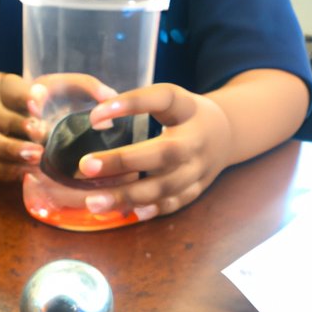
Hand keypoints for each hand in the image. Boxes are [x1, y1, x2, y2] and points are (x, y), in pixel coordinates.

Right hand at [0, 73, 117, 181]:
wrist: (15, 119)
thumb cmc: (46, 104)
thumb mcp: (63, 89)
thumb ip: (86, 88)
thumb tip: (110, 97)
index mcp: (8, 88)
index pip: (9, 88)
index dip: (21, 96)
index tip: (38, 102)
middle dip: (18, 126)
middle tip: (41, 135)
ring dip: (11, 151)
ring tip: (36, 158)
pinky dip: (7, 170)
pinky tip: (26, 173)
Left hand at [77, 83, 232, 219]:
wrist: (225, 136)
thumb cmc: (184, 117)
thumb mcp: (171, 101)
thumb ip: (140, 106)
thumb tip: (95, 119)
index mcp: (188, 109)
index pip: (163, 99)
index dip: (131, 104)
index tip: (94, 116)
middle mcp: (197, 140)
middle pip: (162, 153)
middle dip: (122, 161)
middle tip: (85, 165)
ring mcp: (199, 168)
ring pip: (164, 186)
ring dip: (127, 195)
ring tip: (93, 202)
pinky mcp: (197, 189)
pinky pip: (173, 203)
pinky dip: (149, 209)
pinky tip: (124, 212)